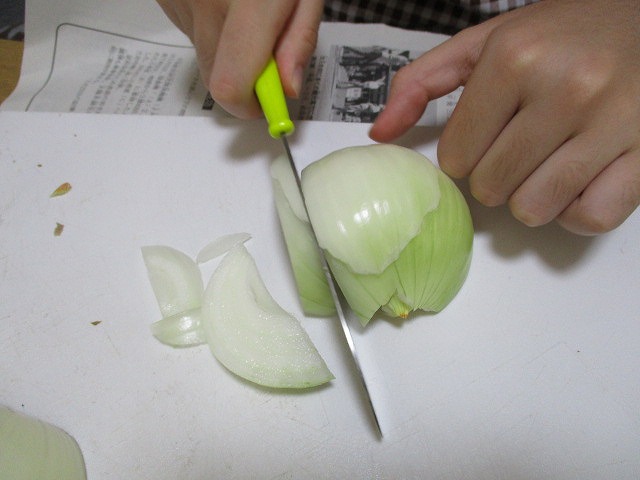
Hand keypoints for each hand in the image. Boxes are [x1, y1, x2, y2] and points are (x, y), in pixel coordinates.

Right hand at [156, 0, 322, 118]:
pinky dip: (211, 27)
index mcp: (248, 3)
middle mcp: (205, 1)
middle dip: (244, 81)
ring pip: (203, 55)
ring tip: (245, 9)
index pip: (231, 85)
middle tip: (266, 54)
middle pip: (215, 79)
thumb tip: (286, 89)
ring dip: (229, 49)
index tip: (267, 101)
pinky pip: (190, 32)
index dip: (250, 105)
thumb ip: (298, 41)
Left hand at [370, 0, 639, 234]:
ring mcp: (611, 122)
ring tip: (545, 162)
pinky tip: (576, 180)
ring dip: (530, 197)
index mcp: (515, 57)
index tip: (483, 138)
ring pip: (534, 209)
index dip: (463, 155)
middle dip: (493, 176)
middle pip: (490, 186)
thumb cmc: (564, 33)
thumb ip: (423, 81)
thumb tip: (379, 133)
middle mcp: (565, 88)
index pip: (455, 156)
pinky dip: (576, 211)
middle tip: (516, 148)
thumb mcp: (487, 40)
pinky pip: (590, 217)